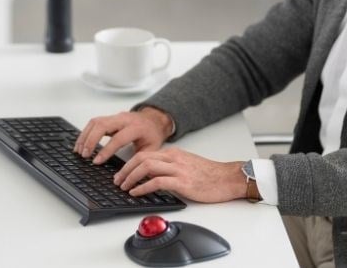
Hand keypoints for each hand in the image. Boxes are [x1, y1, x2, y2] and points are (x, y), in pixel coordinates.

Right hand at [74, 108, 171, 164]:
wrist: (154, 119)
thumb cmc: (152, 135)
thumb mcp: (152, 148)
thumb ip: (139, 159)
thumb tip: (126, 174)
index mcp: (136, 127)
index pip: (117, 138)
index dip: (105, 151)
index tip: (96, 161)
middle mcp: (124, 119)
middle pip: (102, 125)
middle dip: (90, 140)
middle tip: (84, 155)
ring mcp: (116, 116)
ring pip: (95, 122)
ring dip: (85, 136)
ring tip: (78, 150)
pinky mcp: (110, 117)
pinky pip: (94, 122)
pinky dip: (86, 132)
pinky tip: (81, 143)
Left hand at [114, 148, 245, 202]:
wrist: (229, 178)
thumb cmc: (211, 175)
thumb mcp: (187, 165)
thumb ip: (171, 167)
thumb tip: (152, 177)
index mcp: (174, 154)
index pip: (145, 154)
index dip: (129, 163)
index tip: (121, 173)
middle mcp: (174, 158)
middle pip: (141, 158)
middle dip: (125, 170)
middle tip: (117, 181)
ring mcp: (178, 169)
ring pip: (146, 167)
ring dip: (130, 177)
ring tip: (124, 187)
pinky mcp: (182, 181)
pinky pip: (157, 181)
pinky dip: (143, 187)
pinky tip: (136, 193)